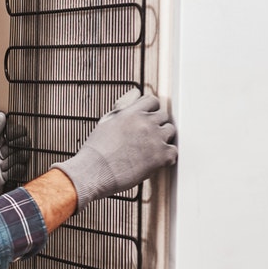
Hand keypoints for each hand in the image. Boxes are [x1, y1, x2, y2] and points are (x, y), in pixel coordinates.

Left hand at [0, 112, 30, 210]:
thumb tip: (0, 115)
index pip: (12, 132)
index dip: (16, 131)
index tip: (13, 134)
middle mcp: (0, 152)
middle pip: (21, 144)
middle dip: (18, 145)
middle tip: (4, 151)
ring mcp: (3, 165)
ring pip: (22, 157)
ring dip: (15, 158)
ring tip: (1, 164)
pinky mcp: (5, 179)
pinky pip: (19, 172)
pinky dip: (15, 170)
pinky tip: (3, 171)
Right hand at [53, 90, 178, 208]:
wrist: (94, 172)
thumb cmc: (97, 151)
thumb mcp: (106, 122)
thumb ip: (123, 108)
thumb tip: (133, 97)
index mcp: (132, 113)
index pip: (152, 101)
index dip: (150, 109)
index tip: (148, 116)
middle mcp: (146, 123)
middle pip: (163, 116)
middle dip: (157, 124)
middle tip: (148, 135)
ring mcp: (155, 139)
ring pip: (170, 131)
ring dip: (163, 138)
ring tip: (151, 147)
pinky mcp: (160, 156)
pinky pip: (173, 152)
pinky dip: (167, 156)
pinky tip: (155, 159)